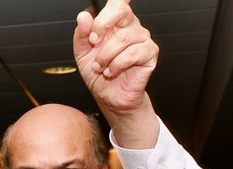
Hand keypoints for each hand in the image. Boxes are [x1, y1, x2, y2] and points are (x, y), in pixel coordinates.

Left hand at [73, 0, 156, 115]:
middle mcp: (130, 27)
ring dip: (105, 55)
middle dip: (101, 26)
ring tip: (100, 66)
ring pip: (123, 37)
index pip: (118, 2)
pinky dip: (117, 64)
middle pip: (120, 10)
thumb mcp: (82, 53)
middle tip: (93, 42)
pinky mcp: (150, 52)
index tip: (109, 10)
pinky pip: (133, 52)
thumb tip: (83, 17)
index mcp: (114, 23)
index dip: (117, 0)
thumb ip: (82, 34)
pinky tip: (112, 71)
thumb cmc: (99, 73)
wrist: (109, 96)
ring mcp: (142, 38)